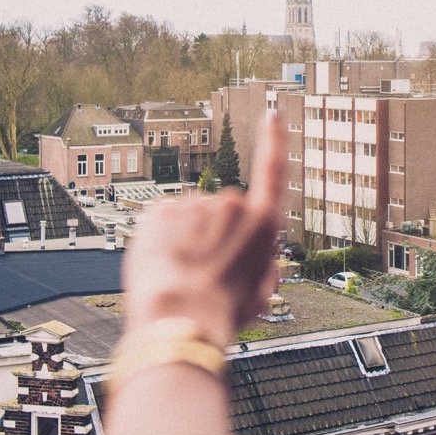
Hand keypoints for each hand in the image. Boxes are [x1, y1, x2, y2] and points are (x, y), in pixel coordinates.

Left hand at [122, 116, 285, 348]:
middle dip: (215, 233)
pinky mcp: (162, 210)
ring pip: (191, 218)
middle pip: (222, 211)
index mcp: (262, 223)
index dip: (274, 141)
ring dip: (187, 238)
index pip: (272, 170)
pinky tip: (164, 264)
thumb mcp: (260, 295)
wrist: (181, 320)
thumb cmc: (222, 315)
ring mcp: (195, 204)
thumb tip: (260, 263)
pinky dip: (162, 238)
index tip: (272, 114)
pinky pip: (164, 220)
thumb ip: (263, 269)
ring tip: (183, 275)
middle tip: (207, 272)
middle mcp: (231, 205)